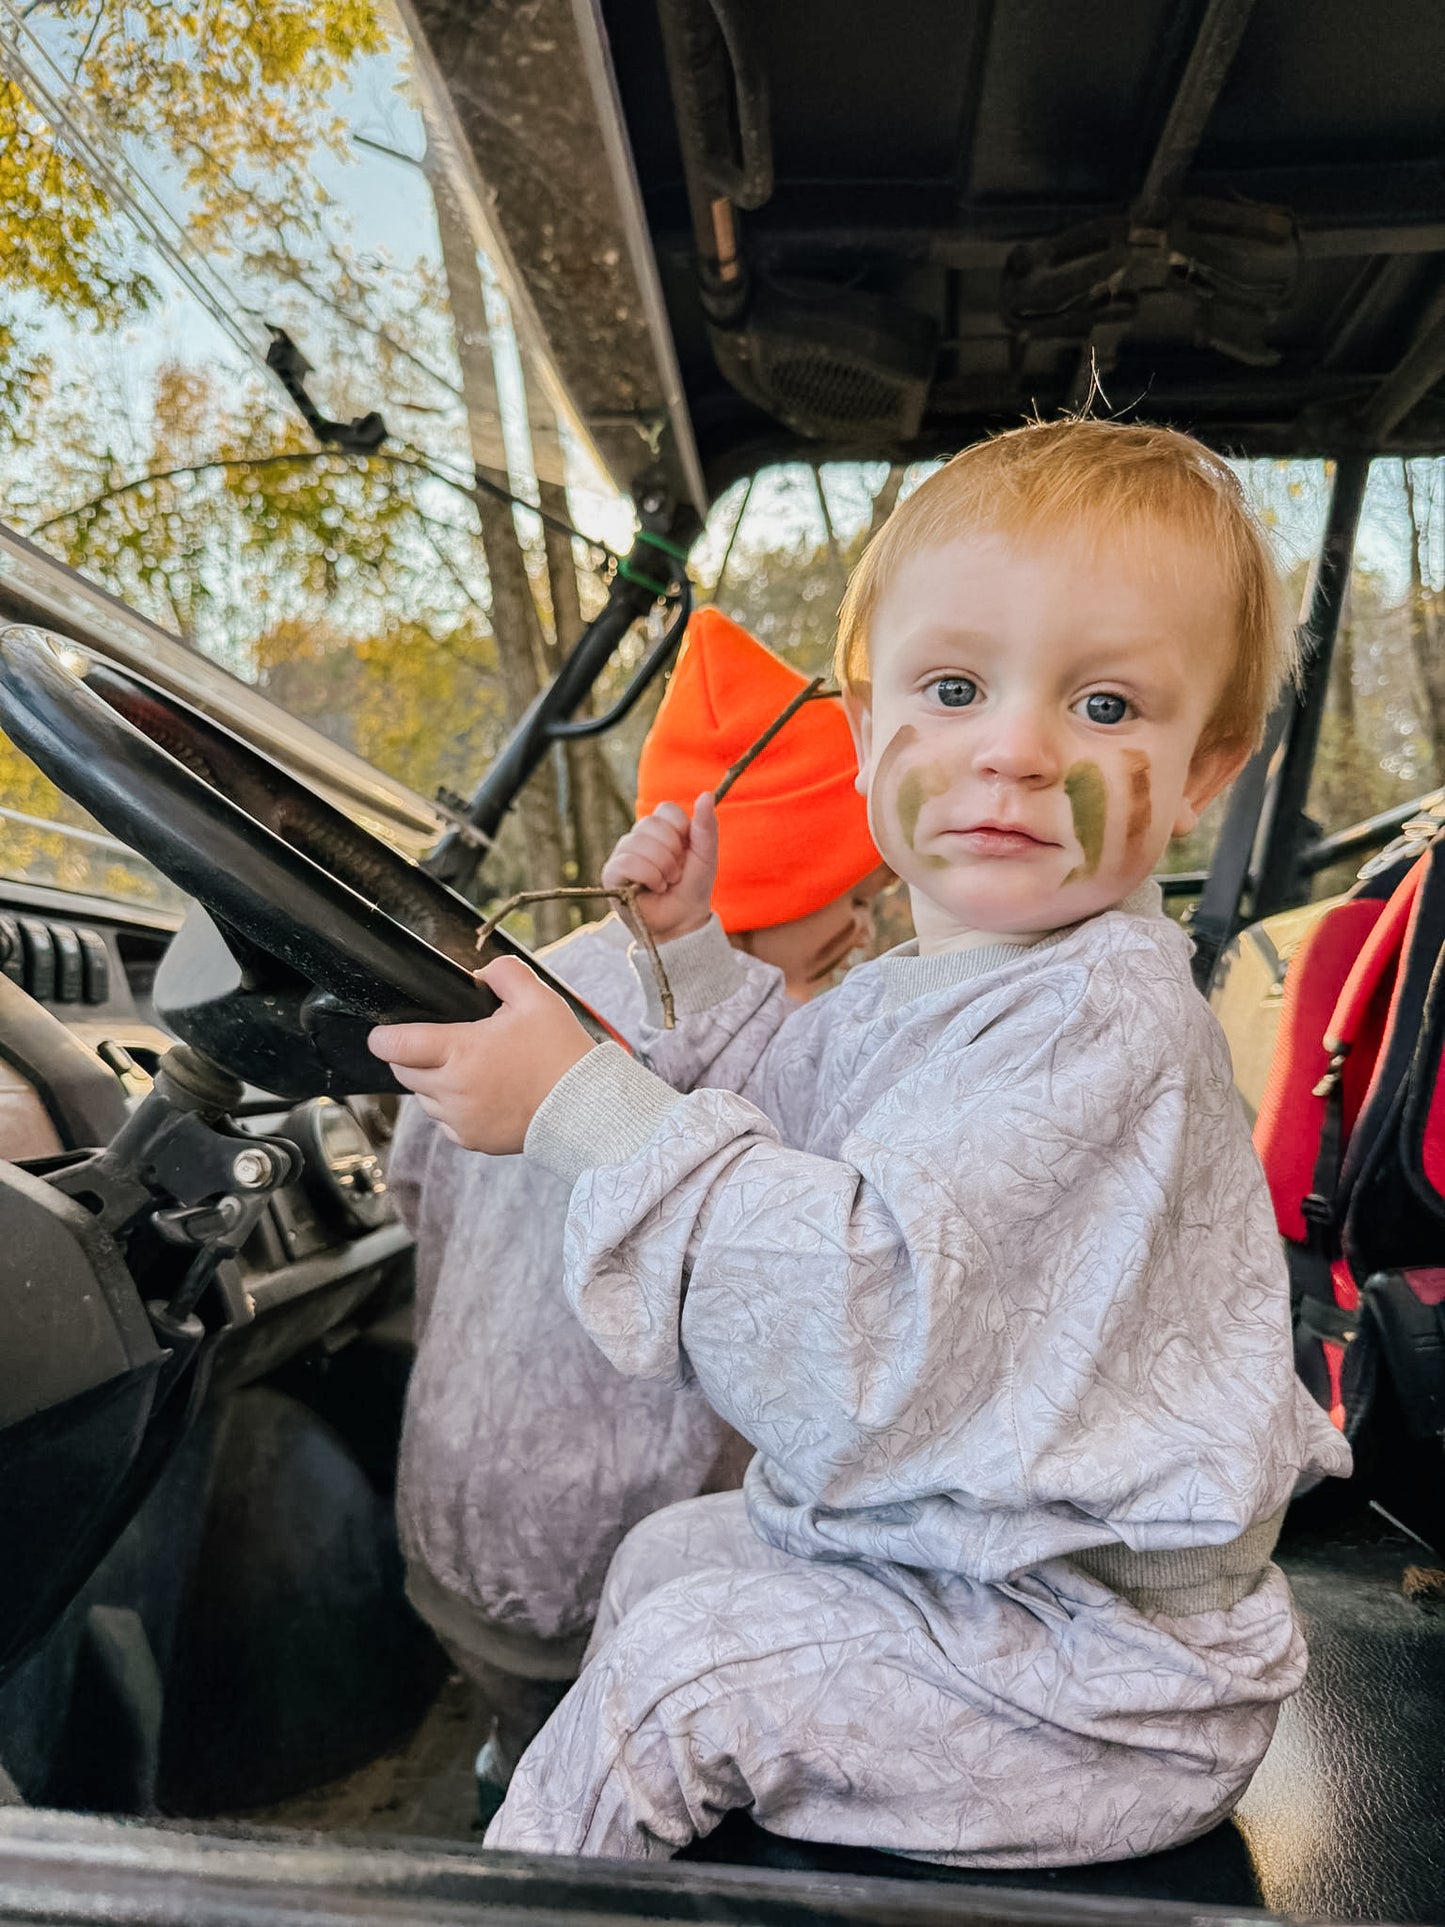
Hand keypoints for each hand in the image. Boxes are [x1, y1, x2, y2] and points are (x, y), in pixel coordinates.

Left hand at [367, 957, 594, 1152]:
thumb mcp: (538, 999)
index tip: (385, 1032)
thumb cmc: (561, 1053)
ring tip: (470, 1070)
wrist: (586, 1106)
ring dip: (434, 1083)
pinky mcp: (473, 1141)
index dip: (383, 1036)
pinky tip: (483, 1094)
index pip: (395, 1045)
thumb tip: (481, 974)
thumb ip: (504, 973)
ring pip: (424, 1099)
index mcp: (460, 1051)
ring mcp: (460, 1119)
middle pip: (404, 1072)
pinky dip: (455, 1109)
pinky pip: (447, 1123)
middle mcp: (452, 1090)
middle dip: (412, 1057)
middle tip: (441, 1044)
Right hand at [601, 791, 718, 941]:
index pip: (666, 810)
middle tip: (677, 873)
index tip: (687, 851)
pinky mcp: (611, 875)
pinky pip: (626, 862)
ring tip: (667, 883)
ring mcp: (622, 855)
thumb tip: (706, 794)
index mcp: (660, 829)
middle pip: (651, 824)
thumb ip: (706, 827)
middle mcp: (638, 838)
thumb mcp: (706, 855)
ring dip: (662, 867)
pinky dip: (648, 876)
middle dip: (672, 853)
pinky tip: (655, 888)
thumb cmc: (693, 887)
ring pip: (638, 843)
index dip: (682, 831)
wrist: (683, 921)